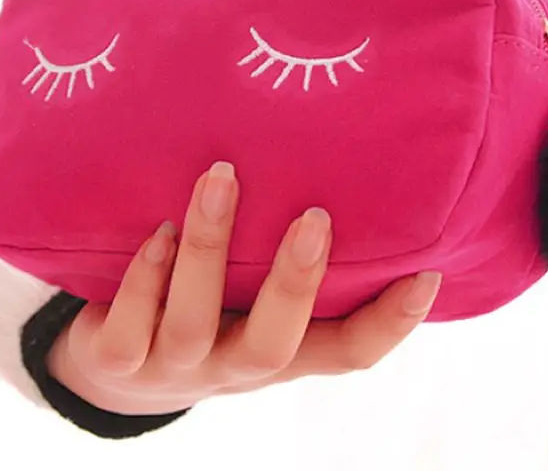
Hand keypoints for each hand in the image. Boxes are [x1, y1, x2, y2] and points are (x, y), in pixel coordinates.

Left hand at [47, 161, 441, 415]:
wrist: (120, 367)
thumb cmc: (209, 310)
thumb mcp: (253, 297)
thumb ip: (286, 262)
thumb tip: (339, 182)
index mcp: (281, 353)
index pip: (347, 353)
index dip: (390, 325)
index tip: (427, 273)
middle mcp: (233, 367)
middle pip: (274, 345)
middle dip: (296, 283)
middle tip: (316, 219)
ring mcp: (175, 368)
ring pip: (195, 324)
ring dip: (210, 249)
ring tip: (221, 179)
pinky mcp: (119, 360)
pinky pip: (130, 329)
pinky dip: (147, 278)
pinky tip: (159, 231)